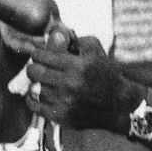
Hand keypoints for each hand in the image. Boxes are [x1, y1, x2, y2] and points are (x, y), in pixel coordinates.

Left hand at [24, 35, 138, 132]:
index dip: (37, 53)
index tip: (38, 54)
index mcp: (77, 66)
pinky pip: (35, 107)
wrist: (119, 105)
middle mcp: (69, 84)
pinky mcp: (62, 117)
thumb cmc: (107, 74)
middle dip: (33, 67)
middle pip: (34, 72)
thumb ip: (74, 40)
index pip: (43, 56)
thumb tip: (54, 34)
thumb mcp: (96, 50)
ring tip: (44, 81)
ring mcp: (64, 102)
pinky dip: (32, 100)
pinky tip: (36, 95)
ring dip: (38, 84)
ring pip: (36, 89)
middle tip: (36, 67)